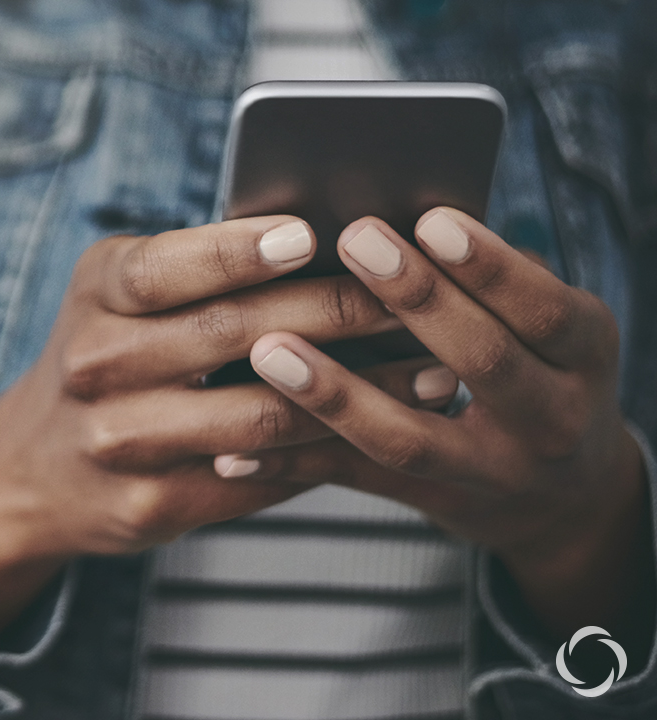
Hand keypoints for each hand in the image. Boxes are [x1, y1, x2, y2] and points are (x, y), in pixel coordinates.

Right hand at [0, 217, 450, 656]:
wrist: (32, 468)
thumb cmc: (103, 356)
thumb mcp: (116, 296)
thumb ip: (192, 270)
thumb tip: (324, 241)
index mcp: (95, 295)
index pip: (162, 267)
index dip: (234, 252)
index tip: (308, 235)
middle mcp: (96, 366)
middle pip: (225, 334)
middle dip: (332, 313)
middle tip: (411, 297)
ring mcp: (118, 442)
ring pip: (256, 415)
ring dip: (356, 393)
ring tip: (433, 372)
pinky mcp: (148, 504)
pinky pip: (255, 474)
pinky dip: (325, 450)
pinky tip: (379, 430)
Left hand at [235, 209, 650, 639]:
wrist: (565, 497)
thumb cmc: (539, 372)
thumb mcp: (549, 325)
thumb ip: (490, 282)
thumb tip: (406, 217)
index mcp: (583, 355)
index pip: (543, 309)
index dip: (488, 267)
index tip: (430, 219)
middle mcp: (550, 419)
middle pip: (483, 363)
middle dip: (416, 300)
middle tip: (354, 241)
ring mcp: (489, 472)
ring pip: (407, 438)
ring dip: (332, 393)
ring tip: (270, 349)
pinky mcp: (430, 502)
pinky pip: (354, 480)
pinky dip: (290, 463)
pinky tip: (233, 448)